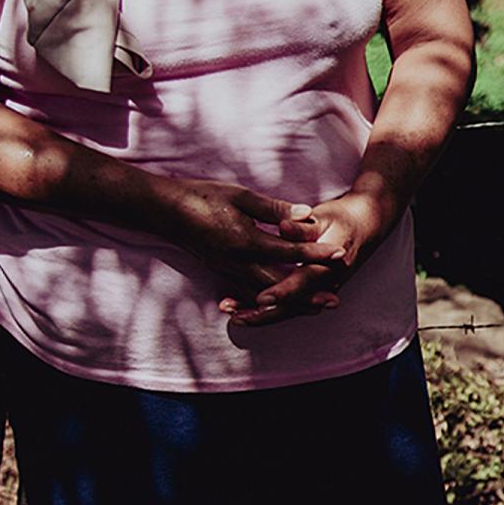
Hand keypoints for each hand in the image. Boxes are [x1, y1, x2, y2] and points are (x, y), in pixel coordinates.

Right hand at [149, 176, 324, 299]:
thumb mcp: (241, 196)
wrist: (163, 210)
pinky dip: (267, 303)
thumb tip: (306, 214)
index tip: (339, 256)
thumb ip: (274, 209)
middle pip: (280, 285)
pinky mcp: (222, 273)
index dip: (315, 253)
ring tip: (316, 308)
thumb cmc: (202, 196)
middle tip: (334, 300)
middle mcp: (237, 263)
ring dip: (291, 303)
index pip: (289, 251)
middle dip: (308, 294)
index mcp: (245, 241)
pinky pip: (248, 294)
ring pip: (264, 295)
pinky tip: (281, 307)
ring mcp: (228, 271)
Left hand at [227, 185, 392, 326]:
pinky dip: (267, 310)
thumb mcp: (324, 217)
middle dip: (262, 312)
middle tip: (233, 313)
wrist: (365, 227)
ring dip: (260, 314)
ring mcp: (320, 291)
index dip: (283, 291)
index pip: (304, 282)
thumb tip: (284, 227)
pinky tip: (244, 309)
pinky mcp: (312, 291)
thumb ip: (303, 226)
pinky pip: (288, 306)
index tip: (261, 298)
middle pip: (292, 306)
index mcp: (330, 266)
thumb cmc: (342, 219)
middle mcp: (326, 284)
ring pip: (288, 310)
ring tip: (231, 314)